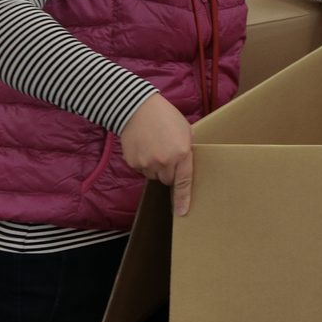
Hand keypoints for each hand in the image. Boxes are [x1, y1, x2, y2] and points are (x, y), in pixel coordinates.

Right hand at [120, 93, 193, 216]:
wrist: (138, 109)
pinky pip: (142, 170)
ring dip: (156, 168)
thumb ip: (188, 147)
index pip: (184, 182)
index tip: (182, 212)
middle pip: (168, 180)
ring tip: (155, 148)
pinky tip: (145, 147)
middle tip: (168, 155)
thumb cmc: (166, 117)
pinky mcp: (133, 162)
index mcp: (181, 153)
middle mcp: (164, 161)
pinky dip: (144, 163)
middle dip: (170, 172)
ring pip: (154, 176)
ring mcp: (147, 163)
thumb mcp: (186, 129)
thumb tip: (187, 162)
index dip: (183, 198)